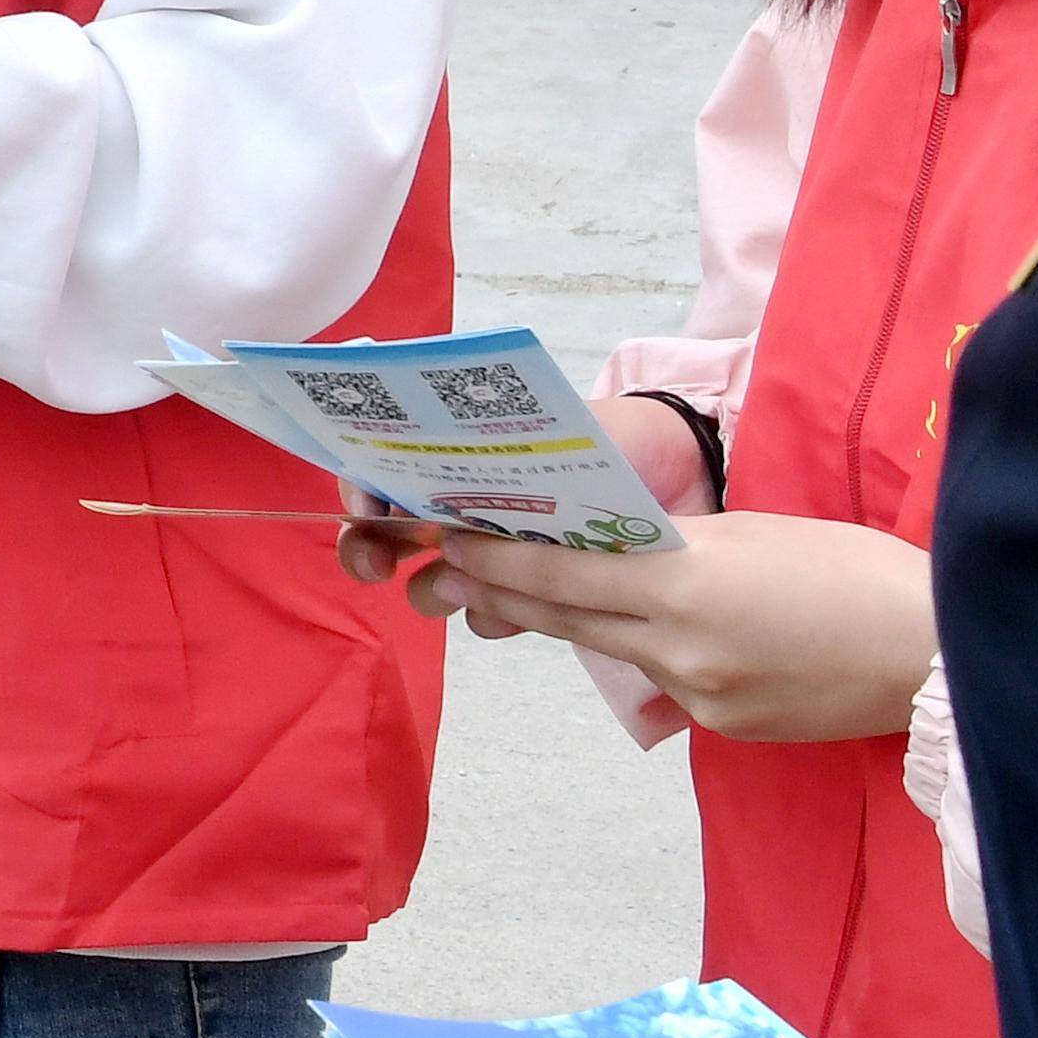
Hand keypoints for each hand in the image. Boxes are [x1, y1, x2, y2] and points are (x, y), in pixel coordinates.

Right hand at [371, 393, 715, 597]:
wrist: (677, 471)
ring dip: (433, 587)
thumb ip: (504, 435)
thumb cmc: (608, 435)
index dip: (360, 488)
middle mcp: (461, 506)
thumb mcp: (553, 423)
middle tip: (378, 562)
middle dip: (370, 550)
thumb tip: (451, 440)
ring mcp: (492, 553)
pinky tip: (501, 609)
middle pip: (386, 533)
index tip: (367, 504)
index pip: (380, 468)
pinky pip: (490, 614)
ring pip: (434, 582)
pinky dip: (489, 613)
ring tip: (450, 586)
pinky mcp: (531, 592)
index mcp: (455, 457)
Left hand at [395, 511, 939, 744]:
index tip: (455, 536)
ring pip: (613, 647)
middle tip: (454, 565)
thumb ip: (680, 545)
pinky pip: (667, 678)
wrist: (936, 658)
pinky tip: (651, 629)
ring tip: (518, 591)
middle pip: (566, 616)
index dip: (500, 556)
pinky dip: (648, 649)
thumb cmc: (858, 574)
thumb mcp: (757, 535)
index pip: (563, 570)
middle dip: (504, 589)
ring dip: (566, 619)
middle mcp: (679, 649)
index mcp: (686, 585)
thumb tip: (621, 545)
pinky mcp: (726, 725)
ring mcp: (700, 696)